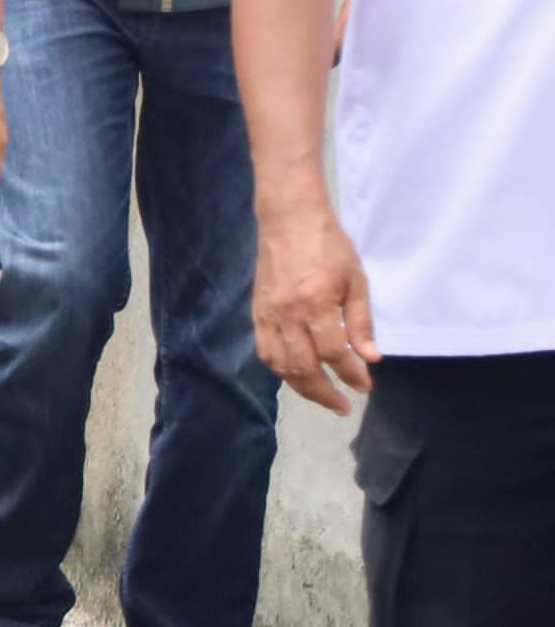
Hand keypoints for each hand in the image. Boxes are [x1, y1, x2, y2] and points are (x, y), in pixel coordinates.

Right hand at [253, 207, 375, 413]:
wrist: (288, 221)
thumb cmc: (328, 246)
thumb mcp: (356, 280)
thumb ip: (360, 321)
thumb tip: (370, 357)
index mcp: (315, 304)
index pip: (333, 353)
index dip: (351, 374)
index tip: (365, 386)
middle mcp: (287, 314)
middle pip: (303, 367)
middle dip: (325, 392)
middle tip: (344, 405)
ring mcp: (268, 314)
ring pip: (280, 364)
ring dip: (301, 387)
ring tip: (321, 396)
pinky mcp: (257, 312)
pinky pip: (264, 350)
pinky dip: (280, 369)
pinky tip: (295, 375)